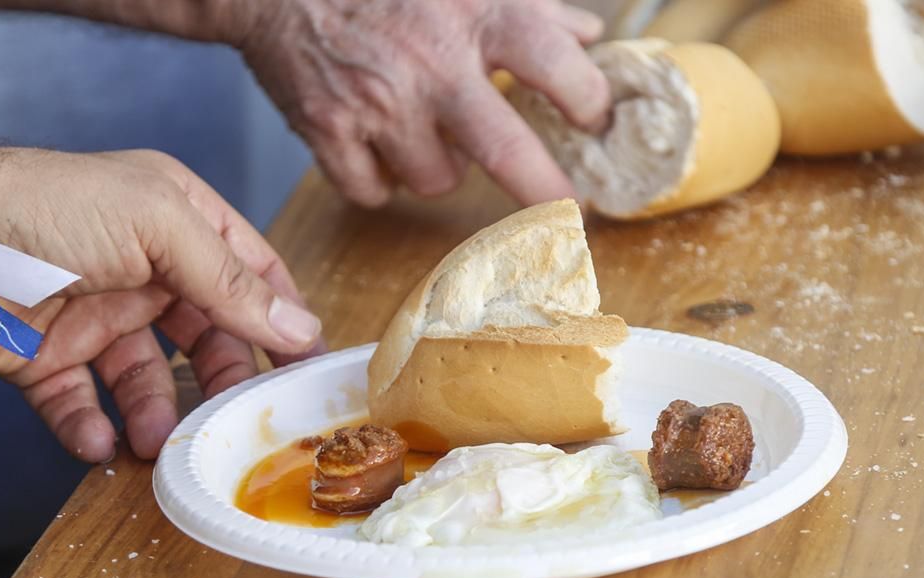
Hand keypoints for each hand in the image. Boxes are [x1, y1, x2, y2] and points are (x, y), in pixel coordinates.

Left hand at [0, 147, 324, 461]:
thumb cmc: (43, 209)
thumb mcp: (158, 226)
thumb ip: (231, 279)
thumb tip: (299, 326)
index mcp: (177, 220)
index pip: (251, 271)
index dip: (283, 317)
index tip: (308, 367)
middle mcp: (142, 266)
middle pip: (208, 333)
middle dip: (225, 378)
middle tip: (239, 417)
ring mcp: (95, 312)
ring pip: (149, 378)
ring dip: (157, 414)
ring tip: (158, 443)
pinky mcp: (46, 355)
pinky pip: (82, 403)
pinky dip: (92, 428)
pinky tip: (100, 443)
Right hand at [233, 0, 611, 207]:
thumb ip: (532, 8)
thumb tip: (589, 36)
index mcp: (475, 13)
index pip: (558, 66)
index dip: (589, 102)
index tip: (595, 122)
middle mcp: (430, 63)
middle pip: (506, 152)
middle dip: (545, 191)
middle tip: (564, 211)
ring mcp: (377, 102)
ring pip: (437, 181)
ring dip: (440, 169)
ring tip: (424, 133)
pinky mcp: (328, 130)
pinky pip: (373, 191)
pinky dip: (380, 180)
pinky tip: (376, 147)